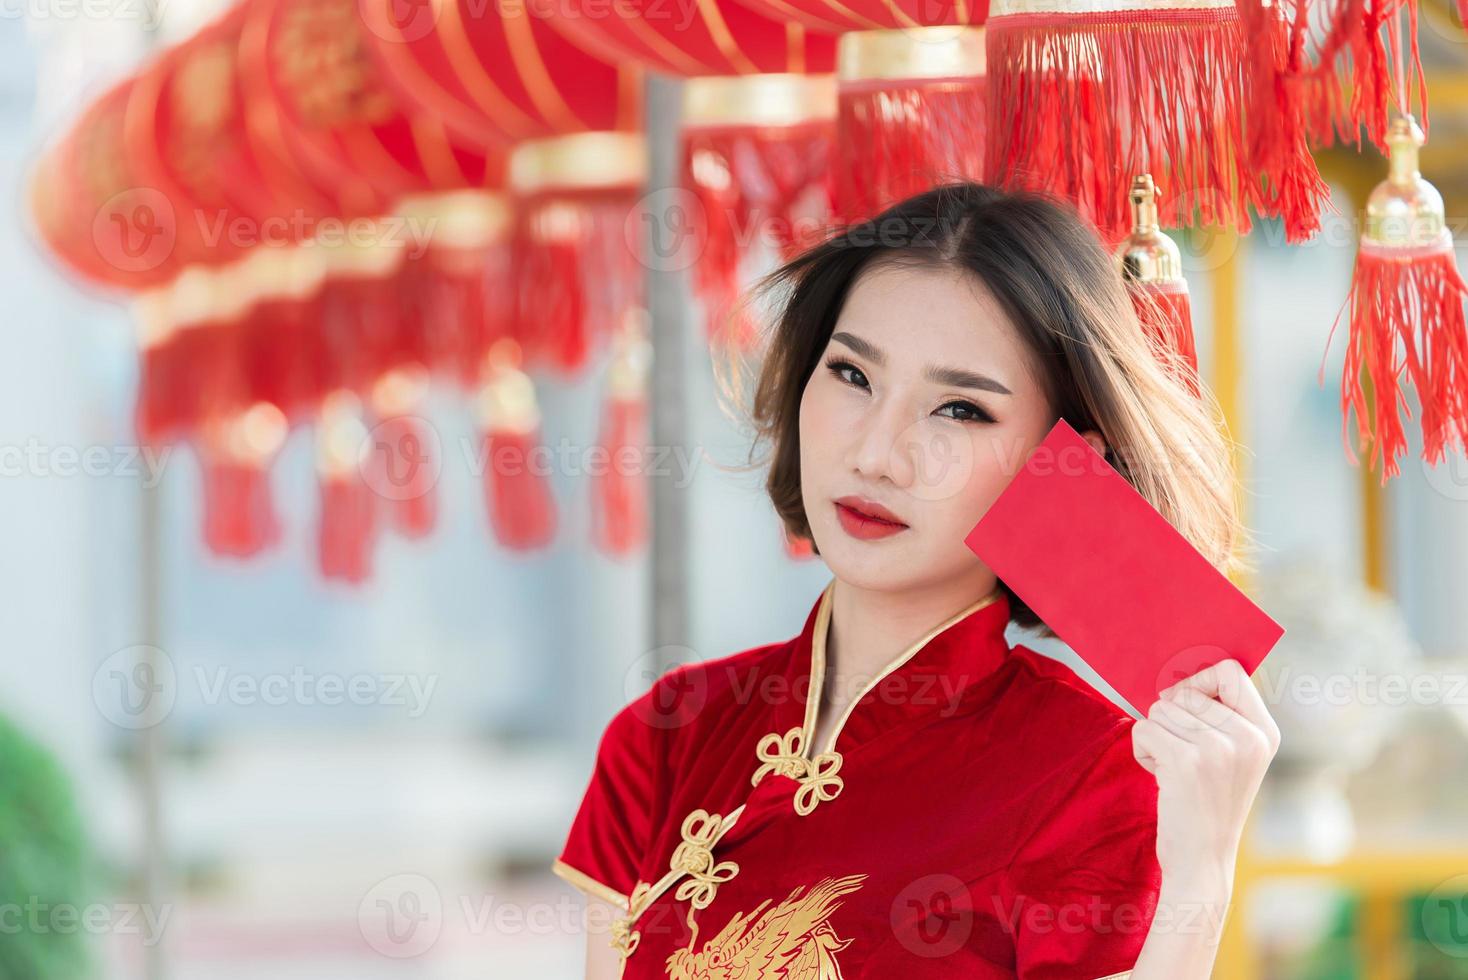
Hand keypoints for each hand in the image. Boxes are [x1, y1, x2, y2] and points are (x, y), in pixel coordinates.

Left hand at [1131, 658, 1280, 891]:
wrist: (1203, 861)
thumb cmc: (1208, 804)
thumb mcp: (1233, 758)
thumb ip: (1219, 716)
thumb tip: (1178, 674)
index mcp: (1264, 733)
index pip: (1231, 671)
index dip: (1198, 680)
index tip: (1186, 702)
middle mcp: (1247, 738)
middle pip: (1184, 692)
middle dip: (1169, 718)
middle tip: (1180, 754)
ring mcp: (1218, 749)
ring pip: (1160, 709)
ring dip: (1156, 736)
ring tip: (1174, 770)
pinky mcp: (1185, 762)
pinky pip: (1143, 729)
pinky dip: (1142, 750)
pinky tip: (1160, 776)